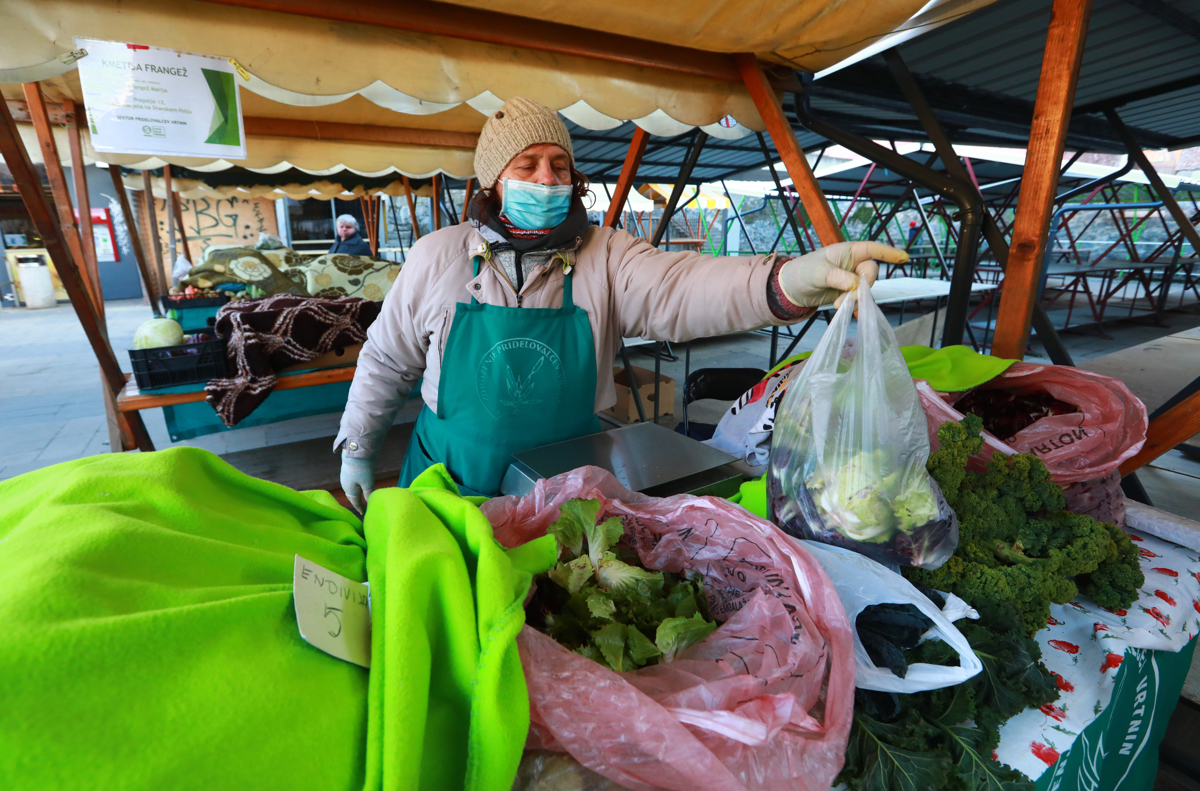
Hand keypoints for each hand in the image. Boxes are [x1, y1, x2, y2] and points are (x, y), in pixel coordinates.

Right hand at [340, 453, 375, 513]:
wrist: (355, 452)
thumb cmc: (362, 470)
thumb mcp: (368, 484)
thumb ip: (369, 494)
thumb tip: (370, 503)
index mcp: (350, 490)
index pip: (355, 502)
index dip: (360, 508)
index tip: (363, 513)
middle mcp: (345, 485)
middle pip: (351, 496)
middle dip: (356, 502)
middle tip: (362, 507)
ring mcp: (345, 477)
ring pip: (350, 489)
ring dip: (355, 494)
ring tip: (361, 497)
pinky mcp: (347, 470)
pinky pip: (350, 482)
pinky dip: (355, 486)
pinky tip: (358, 485)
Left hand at [779, 241, 907, 308]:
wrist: (792, 289)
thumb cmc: (803, 272)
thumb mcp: (818, 272)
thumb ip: (838, 277)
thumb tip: (855, 285)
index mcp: (847, 251)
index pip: (872, 249)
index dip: (889, 253)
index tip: (904, 258)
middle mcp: (853, 264)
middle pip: (871, 273)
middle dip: (863, 286)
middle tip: (847, 297)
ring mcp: (852, 279)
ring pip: (866, 289)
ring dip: (855, 298)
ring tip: (837, 303)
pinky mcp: (848, 293)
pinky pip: (859, 299)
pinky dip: (852, 305)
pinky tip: (839, 306)